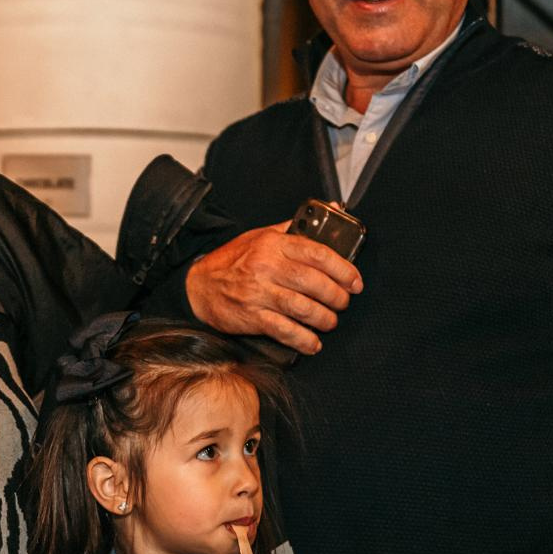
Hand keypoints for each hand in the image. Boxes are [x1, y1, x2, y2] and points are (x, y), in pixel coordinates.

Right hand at [184, 223, 362, 355]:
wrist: (198, 286)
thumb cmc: (233, 261)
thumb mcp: (261, 236)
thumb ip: (295, 228)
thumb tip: (332, 210)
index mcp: (273, 244)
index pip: (317, 253)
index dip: (343, 269)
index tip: (354, 281)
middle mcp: (266, 266)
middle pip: (313, 282)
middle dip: (336, 296)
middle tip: (343, 302)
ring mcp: (258, 293)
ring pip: (302, 308)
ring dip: (324, 318)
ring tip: (330, 321)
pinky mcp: (251, 316)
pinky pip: (283, 330)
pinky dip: (303, 340)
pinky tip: (313, 343)